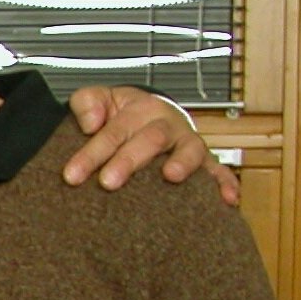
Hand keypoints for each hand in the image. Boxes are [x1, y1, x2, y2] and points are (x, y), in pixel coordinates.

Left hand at [63, 88, 239, 202]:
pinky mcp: (204, 162)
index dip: (91, 153)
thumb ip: (87, 103)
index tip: (71, 176)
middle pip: (150, 140)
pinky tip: (228, 199)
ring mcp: (187, 143)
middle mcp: (167, 125)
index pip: (113, 131)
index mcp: (139, 109)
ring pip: (190, 150)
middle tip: (108, 183)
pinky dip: (225, 183)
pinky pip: (219, 171)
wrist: (150, 114)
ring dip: (183, 163)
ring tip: (171, 177)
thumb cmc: (120, 114)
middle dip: (129, 161)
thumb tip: (90, 122)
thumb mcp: (100, 100)